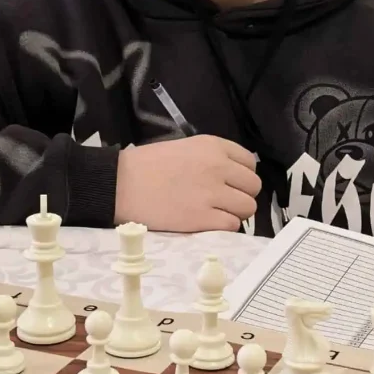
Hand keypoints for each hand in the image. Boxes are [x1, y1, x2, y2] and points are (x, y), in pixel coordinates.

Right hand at [115, 135, 260, 232]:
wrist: (120, 184)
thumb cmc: (147, 165)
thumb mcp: (185, 147)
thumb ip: (212, 158)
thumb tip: (234, 175)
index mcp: (213, 146)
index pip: (250, 163)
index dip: (242, 176)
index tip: (231, 183)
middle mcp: (218, 167)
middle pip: (253, 187)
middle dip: (241, 195)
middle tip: (223, 201)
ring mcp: (212, 194)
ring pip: (247, 208)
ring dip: (234, 213)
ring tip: (215, 213)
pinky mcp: (203, 219)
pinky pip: (231, 226)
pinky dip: (222, 227)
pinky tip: (206, 223)